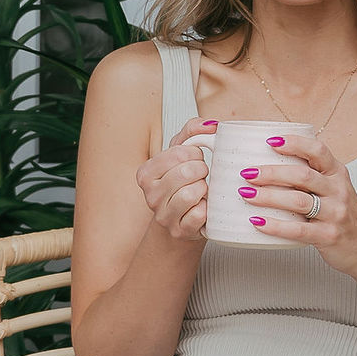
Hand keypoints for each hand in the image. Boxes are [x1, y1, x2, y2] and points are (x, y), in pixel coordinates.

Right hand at [137, 119, 215, 244]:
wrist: (180, 222)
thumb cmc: (182, 185)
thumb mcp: (181, 156)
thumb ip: (192, 132)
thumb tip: (211, 125)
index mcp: (146, 174)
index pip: (178, 154)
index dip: (195, 154)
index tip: (196, 160)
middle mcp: (150, 195)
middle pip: (185, 172)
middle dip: (201, 171)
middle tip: (202, 175)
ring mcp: (164, 215)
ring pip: (191, 194)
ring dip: (204, 190)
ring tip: (202, 191)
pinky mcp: (179, 231)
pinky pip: (199, 214)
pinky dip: (207, 209)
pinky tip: (204, 207)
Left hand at [232, 125, 356, 279]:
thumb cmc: (340, 214)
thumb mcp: (333, 188)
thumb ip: (309, 176)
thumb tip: (267, 164)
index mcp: (337, 173)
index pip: (318, 151)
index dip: (294, 144)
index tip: (270, 142)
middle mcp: (338, 190)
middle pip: (302, 176)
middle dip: (271, 173)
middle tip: (247, 173)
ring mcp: (335, 213)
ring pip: (298, 201)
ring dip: (268, 197)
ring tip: (246, 194)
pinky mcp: (329, 236)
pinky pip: (298, 230)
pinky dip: (275, 226)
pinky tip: (258, 222)